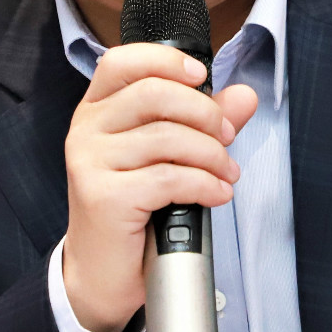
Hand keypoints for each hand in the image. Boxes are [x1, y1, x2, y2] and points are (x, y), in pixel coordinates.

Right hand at [62, 42, 257, 331]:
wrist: (102, 271)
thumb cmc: (134, 207)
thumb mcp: (168, 155)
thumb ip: (204, 120)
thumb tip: (244, 95)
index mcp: (97, 108)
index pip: (123, 61)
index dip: (166, 59)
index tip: (201, 76)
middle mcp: (86, 129)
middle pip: (154, 93)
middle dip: (204, 113)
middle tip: (227, 137)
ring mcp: (91, 162)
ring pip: (167, 137)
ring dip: (211, 155)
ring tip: (226, 173)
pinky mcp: (104, 197)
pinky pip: (169, 178)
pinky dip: (205, 185)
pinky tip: (216, 195)